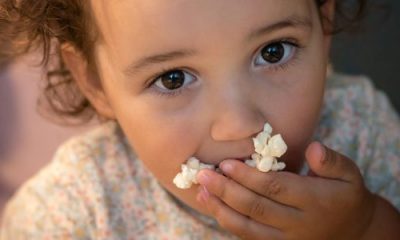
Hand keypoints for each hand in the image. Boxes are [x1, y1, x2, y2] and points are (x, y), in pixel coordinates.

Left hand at [196, 142, 375, 239]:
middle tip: (204, 174)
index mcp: (315, 201)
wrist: (353, 233)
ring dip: (221, 208)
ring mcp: (286, 239)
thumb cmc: (346, 196)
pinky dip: (228, 222)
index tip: (227, 163)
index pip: (276, 188)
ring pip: (248, 226)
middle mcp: (298, 223)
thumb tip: (313, 148)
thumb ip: (331, 161)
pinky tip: (213, 206)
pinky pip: (249, 236)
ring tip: (201, 190)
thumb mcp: (349, 175)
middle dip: (227, 191)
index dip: (249, 177)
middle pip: (257, 207)